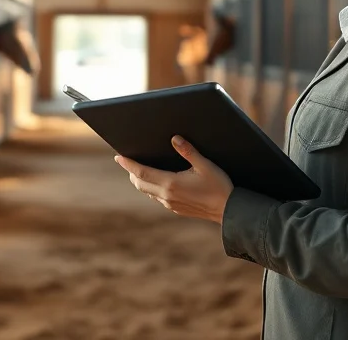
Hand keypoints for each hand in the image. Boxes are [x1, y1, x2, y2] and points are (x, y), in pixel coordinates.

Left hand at [115, 136, 233, 223]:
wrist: (229, 211)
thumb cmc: (219, 186)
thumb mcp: (205, 165)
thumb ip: (188, 151)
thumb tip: (174, 138)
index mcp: (171, 183)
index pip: (141, 172)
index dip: (128, 164)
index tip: (118, 157)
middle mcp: (167, 195)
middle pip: (140, 183)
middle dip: (131, 171)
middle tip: (126, 160)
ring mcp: (170, 204)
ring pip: (147, 191)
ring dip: (140, 180)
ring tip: (138, 169)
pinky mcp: (176, 208)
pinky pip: (157, 197)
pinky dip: (151, 187)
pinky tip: (156, 181)